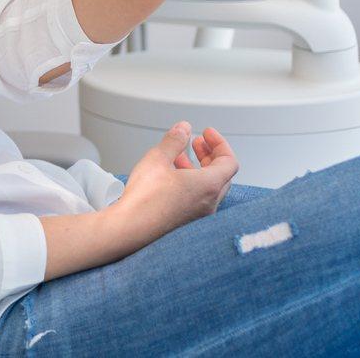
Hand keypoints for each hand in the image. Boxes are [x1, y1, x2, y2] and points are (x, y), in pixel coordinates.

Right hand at [102, 122, 239, 251]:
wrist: (130, 229)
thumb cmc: (144, 200)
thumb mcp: (157, 159)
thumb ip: (174, 140)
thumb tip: (184, 129)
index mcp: (208, 186)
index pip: (229, 161)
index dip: (220, 143)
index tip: (208, 134)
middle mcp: (209, 203)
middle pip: (222, 174)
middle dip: (209, 155)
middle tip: (198, 143)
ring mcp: (200, 216)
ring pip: (209, 187)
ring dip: (199, 168)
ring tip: (181, 157)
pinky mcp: (188, 223)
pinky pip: (199, 199)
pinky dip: (192, 183)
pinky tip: (173, 177)